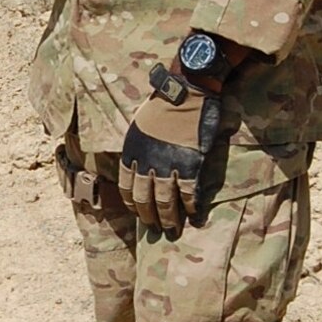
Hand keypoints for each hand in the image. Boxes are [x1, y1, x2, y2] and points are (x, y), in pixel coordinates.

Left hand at [118, 64, 221, 232]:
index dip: (133, 204)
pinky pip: (188, 193)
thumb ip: (138, 150)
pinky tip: (194, 215)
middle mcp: (147, 163)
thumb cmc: (162, 105)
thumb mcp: (139, 127)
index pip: (127, 188)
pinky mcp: (190, 164)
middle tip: (156, 229)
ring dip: (169, 218)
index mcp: (132, 153)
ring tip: (173, 230)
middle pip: (145, 199)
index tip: (138, 214)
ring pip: (166, 202)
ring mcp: (168, 166)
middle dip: (150, 217)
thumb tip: (141, 168)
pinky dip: (191, 207)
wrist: (186, 91)